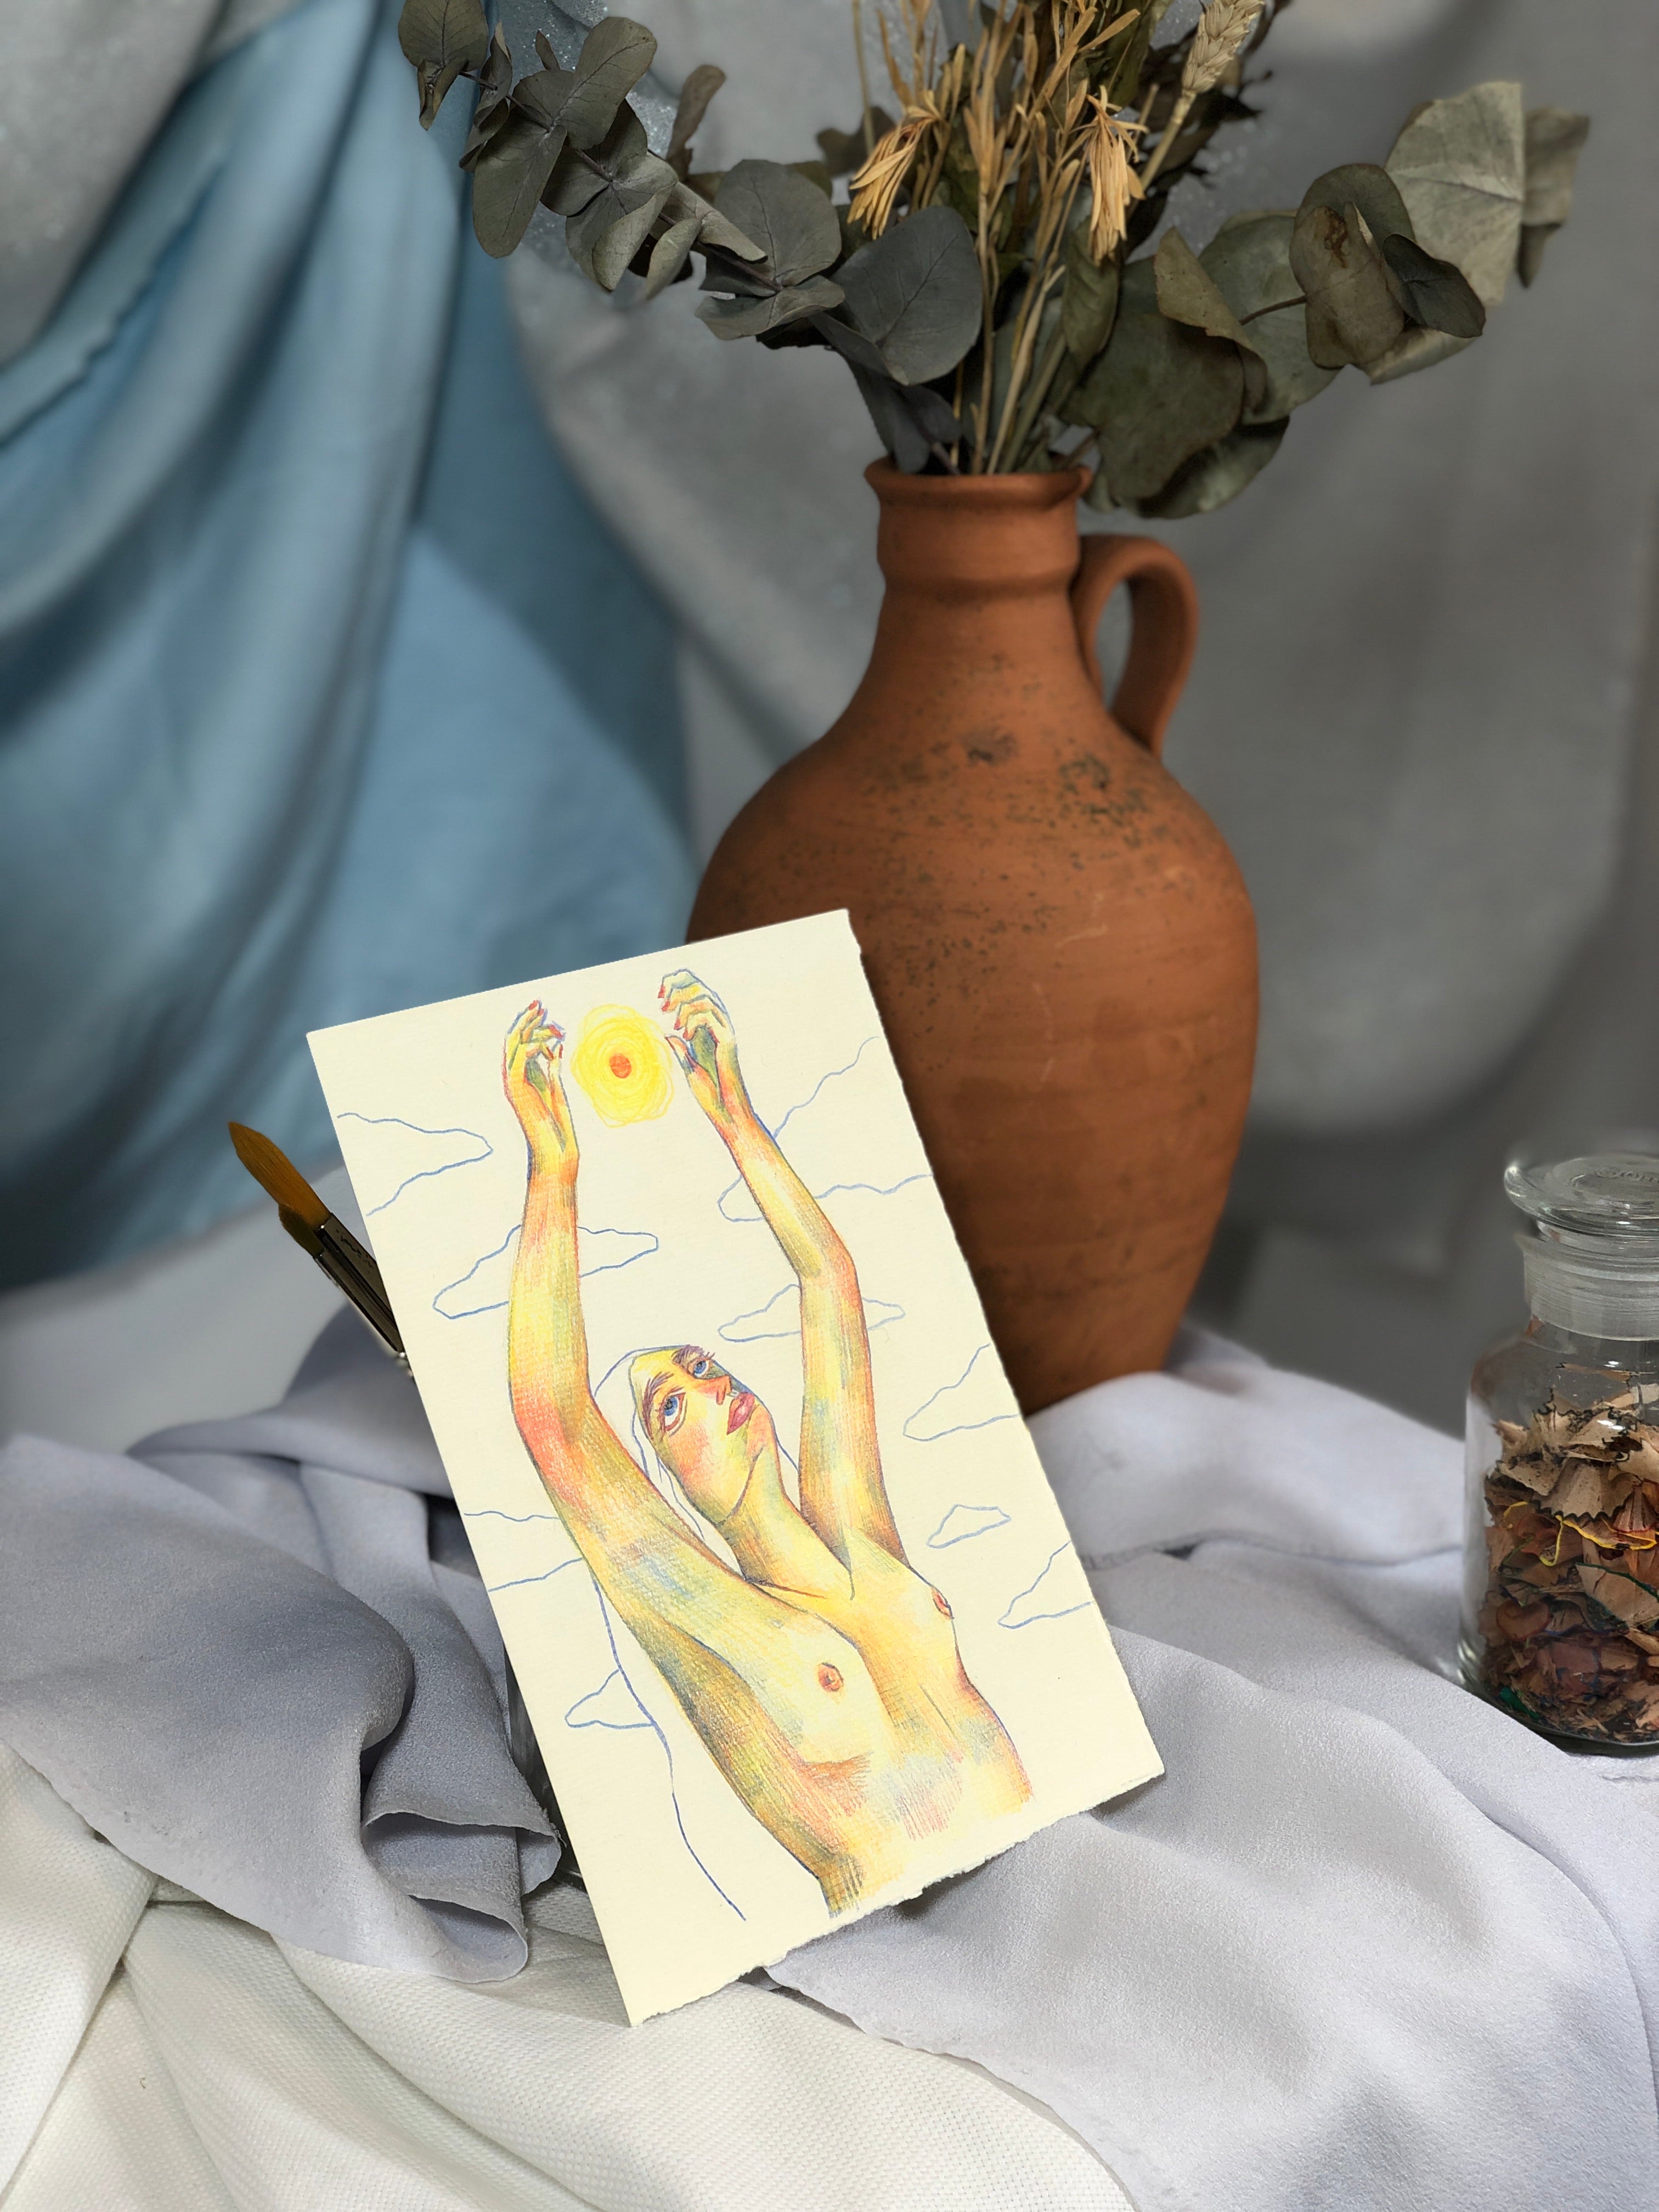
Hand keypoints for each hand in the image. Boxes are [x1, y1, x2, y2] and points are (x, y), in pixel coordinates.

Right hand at [503, 1003, 577, 1180]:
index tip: (545, 1010)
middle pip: (514, 1040)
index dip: (531, 1024)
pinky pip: (518, 1062)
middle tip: (541, 1003)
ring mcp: (514, 1085)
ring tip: (549, 1020)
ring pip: (513, 1047)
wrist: (554, 1152)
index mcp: (524, 1077)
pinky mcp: (517, 1092)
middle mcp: (515, 1079)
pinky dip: (530, 1048)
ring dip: (531, 1030)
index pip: (522, 1043)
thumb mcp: (558, 1089)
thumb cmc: (558, 1127)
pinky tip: (547, 1043)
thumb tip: (555, 1046)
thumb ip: (553, 1068)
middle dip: (527, 1019)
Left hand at [659, 971, 752, 1137]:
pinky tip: (686, 1035)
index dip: (676, 986)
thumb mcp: (689, 1069)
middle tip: (663, 1004)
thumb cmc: (711, 1094)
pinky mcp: (727, 1039)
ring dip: (684, 1003)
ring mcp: (724, 1031)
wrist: (726, 1111)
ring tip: (675, 1022)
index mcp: (706, 1030)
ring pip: (706, 996)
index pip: (694, 993)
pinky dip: (693, 1019)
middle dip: (678, 987)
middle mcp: (717, 1026)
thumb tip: (667, 1035)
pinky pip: (710, 1015)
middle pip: (700, 986)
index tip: (659, 996)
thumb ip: (680, 1051)